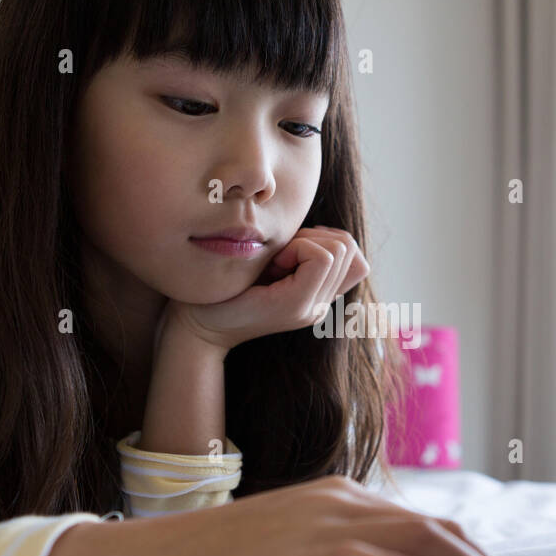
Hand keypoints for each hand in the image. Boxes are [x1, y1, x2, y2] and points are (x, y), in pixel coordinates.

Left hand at [167, 225, 369, 350]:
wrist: (198, 325)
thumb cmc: (223, 289)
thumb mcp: (267, 264)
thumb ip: (295, 253)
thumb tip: (318, 230)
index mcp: (316, 297)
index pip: (357, 259)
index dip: (324, 241)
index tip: (286, 254)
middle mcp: (321, 306)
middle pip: (348, 246)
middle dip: (313, 237)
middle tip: (277, 258)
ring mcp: (313, 308)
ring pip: (339, 249)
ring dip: (304, 242)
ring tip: (274, 264)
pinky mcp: (297, 306)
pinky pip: (322, 257)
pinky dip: (298, 247)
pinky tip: (271, 268)